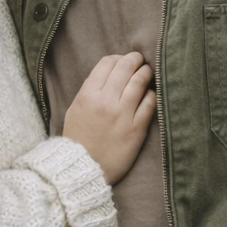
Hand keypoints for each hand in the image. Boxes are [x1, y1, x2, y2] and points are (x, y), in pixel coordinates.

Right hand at [62, 51, 155, 184]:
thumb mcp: (75, 109)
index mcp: (88, 95)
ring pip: (139, 82)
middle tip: (139, 59)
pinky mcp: (136, 129)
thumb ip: (90, 90)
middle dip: (134, 59)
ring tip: (147, 71)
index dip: (117, 58)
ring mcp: (122, 115)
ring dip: (145, 73)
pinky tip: (150, 93)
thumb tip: (108, 73)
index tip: (122, 60)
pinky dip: (151, 94)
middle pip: (125, 68)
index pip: (106, 64)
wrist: (83, 168)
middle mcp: (106, 101)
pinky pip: (149, 104)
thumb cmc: (78, 138)